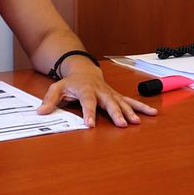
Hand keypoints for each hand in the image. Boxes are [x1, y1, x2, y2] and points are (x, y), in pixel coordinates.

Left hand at [36, 62, 157, 127]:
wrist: (83, 70)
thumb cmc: (71, 82)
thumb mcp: (56, 88)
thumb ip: (50, 100)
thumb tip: (41, 112)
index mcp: (85, 90)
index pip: (87, 102)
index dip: (88, 113)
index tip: (89, 125)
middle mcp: (100, 91)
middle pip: (109, 103)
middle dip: (116, 113)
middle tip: (121, 124)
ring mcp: (110, 93)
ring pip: (122, 102)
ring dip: (130, 112)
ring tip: (136, 122)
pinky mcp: (116, 96)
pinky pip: (130, 101)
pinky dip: (141, 107)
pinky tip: (152, 113)